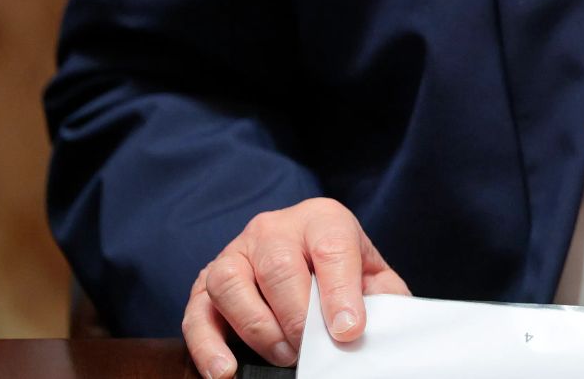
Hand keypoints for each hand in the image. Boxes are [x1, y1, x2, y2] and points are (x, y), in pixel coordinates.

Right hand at [182, 197, 409, 378]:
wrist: (303, 258)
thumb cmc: (340, 271)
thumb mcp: (371, 276)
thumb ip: (384, 297)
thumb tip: (387, 329)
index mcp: (321, 219)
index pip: (331, 248)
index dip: (340, 292)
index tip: (348, 331)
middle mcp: (273, 229)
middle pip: (279, 266)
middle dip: (297, 317)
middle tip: (312, 350)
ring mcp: (234, 254)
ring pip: (231, 283)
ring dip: (258, 328)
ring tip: (284, 356)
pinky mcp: (205, 284)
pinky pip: (196, 313)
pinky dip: (207, 347)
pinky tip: (226, 372)